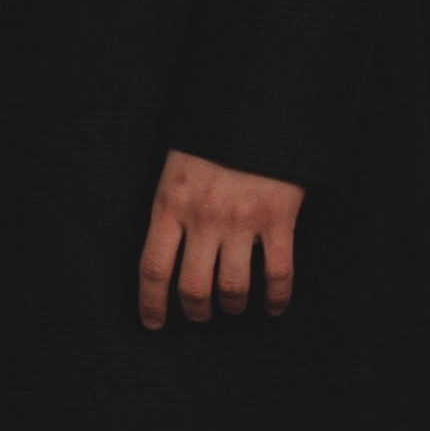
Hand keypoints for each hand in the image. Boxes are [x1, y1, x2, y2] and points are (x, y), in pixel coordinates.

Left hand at [137, 148, 304, 328]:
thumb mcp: (175, 169)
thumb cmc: (209, 140)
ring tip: (233, 308)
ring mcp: (242, 220)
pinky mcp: (278, 219)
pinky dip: (276, 299)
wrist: (253, 106)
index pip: (153, 268)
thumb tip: (168, 254)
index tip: (153, 324)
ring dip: (232, 307)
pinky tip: (272, 307)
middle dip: (196, 312)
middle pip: (193, 288)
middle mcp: (203, 217)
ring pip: (234, 288)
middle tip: (200, 316)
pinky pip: (278, 274)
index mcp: (170, 203)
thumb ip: (171, 209)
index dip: (151, 303)